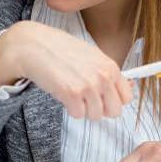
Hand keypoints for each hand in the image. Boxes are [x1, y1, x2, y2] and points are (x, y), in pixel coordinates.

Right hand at [0, 21, 132, 119]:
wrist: (33, 46)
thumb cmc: (58, 48)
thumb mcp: (90, 55)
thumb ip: (107, 72)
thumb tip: (126, 86)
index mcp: (110, 66)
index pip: (126, 98)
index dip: (113, 100)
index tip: (102, 97)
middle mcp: (103, 77)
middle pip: (113, 111)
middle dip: (99, 108)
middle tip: (85, 98)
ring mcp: (88, 86)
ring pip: (95, 115)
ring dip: (83, 108)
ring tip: (72, 93)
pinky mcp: (72, 94)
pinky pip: (78, 114)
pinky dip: (69, 108)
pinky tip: (63, 93)